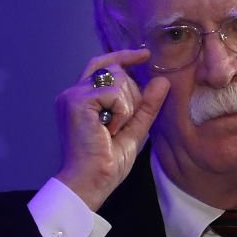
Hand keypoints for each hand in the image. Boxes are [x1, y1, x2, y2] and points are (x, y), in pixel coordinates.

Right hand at [53, 49, 169, 210]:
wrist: (91, 181)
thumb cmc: (108, 161)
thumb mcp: (134, 128)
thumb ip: (147, 105)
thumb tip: (162, 80)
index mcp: (83, 98)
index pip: (103, 64)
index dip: (124, 56)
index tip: (145, 55)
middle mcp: (74, 92)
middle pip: (116, 70)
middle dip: (132, 93)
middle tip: (124, 123)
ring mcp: (74, 95)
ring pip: (118, 79)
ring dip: (127, 106)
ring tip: (114, 130)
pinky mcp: (77, 100)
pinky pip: (114, 92)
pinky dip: (121, 111)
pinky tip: (110, 130)